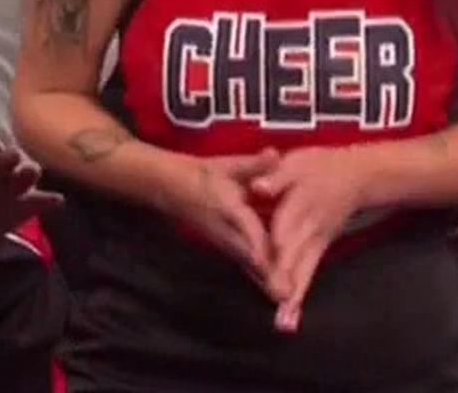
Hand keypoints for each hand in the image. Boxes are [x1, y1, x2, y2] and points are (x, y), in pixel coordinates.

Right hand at [164, 149, 280, 292]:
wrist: (170, 188)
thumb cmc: (200, 174)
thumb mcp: (227, 165)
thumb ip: (253, 165)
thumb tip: (275, 155)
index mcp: (229, 209)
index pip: (248, 229)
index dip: (262, 245)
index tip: (276, 262)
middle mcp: (227, 232)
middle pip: (251, 258)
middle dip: (268, 276)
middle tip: (287, 296)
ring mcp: (225, 244)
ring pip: (248, 267)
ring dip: (265, 283)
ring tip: (285, 303)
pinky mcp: (226, 248)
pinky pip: (246, 266)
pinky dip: (259, 280)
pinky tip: (273, 294)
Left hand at [250, 147, 369, 333]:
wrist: (357, 177)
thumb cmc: (320, 167)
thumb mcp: (297, 162)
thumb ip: (277, 177)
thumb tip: (258, 187)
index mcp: (301, 201)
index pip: (286, 222)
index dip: (276, 239)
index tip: (264, 258)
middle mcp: (309, 227)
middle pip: (294, 253)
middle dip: (283, 277)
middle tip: (274, 300)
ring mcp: (316, 242)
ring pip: (302, 271)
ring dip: (292, 295)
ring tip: (282, 320)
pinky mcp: (320, 250)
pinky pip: (308, 275)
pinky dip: (299, 297)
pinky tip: (290, 318)